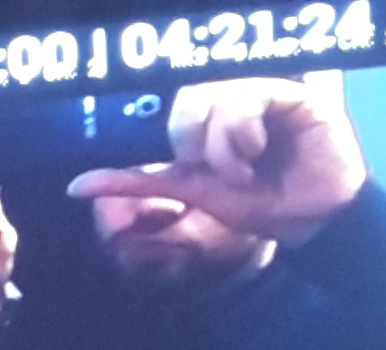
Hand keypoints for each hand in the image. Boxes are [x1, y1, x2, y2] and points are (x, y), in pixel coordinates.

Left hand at [65, 77, 368, 249]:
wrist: (308, 223)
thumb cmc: (260, 203)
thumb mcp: (190, 189)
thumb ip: (137, 181)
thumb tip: (77, 186)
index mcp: (210, 114)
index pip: (177, 103)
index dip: (179, 135)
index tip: (196, 165)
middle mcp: (236, 96)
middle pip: (189, 97)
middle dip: (194, 142)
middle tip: (220, 173)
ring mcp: (265, 90)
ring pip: (216, 96)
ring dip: (222, 145)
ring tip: (244, 170)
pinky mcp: (294, 92)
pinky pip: (250, 96)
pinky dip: (244, 132)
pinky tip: (262, 150)